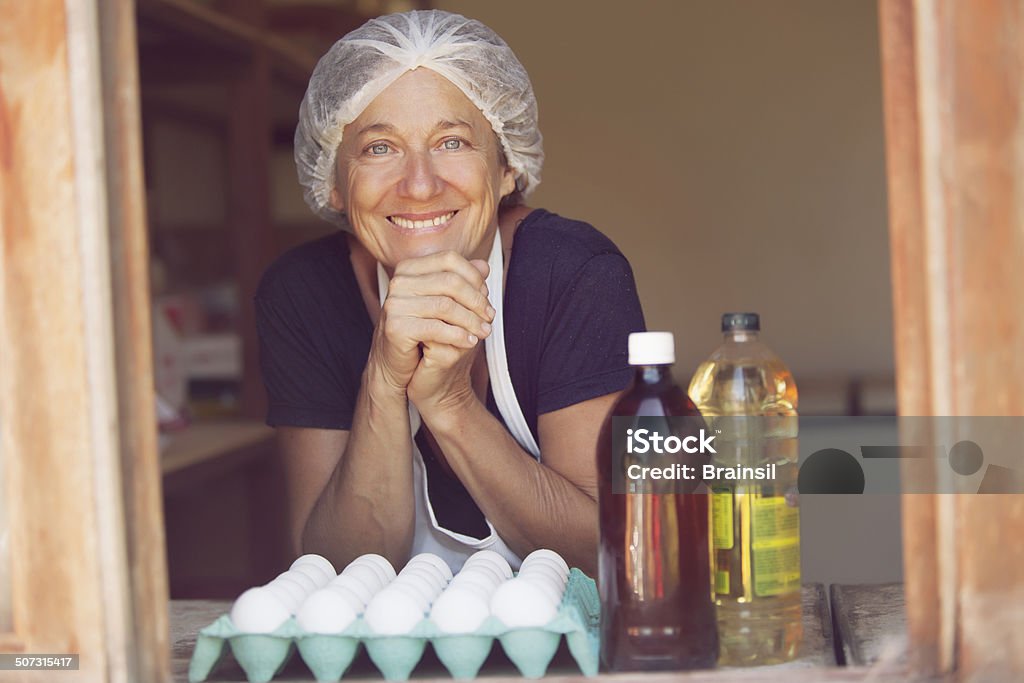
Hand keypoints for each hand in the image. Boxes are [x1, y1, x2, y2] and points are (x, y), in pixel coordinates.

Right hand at [367, 251, 494, 394]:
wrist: (397, 364)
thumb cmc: (421, 332)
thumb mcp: (445, 302)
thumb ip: (462, 282)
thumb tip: (484, 266)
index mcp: (409, 269)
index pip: (449, 259)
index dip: (474, 276)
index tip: (486, 295)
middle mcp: (399, 282)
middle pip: (450, 281)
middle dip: (476, 300)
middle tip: (489, 316)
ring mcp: (395, 304)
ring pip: (446, 305)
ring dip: (471, 320)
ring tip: (483, 331)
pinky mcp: (396, 327)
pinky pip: (436, 328)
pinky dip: (458, 335)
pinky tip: (470, 342)